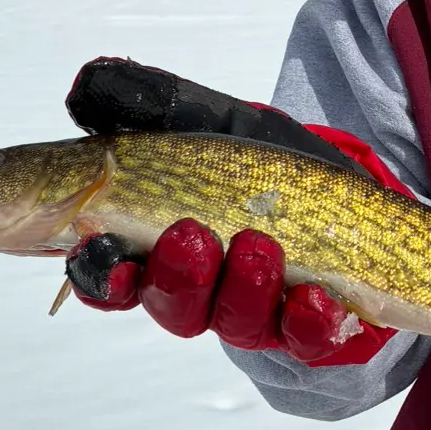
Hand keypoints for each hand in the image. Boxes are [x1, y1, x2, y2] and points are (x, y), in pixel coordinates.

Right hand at [62, 57, 405, 366]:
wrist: (344, 185)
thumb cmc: (259, 160)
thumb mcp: (209, 120)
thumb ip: (149, 103)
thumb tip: (86, 89)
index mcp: (159, 250)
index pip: (113, 276)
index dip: (102, 273)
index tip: (101, 249)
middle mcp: (202, 292)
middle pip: (174, 305)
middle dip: (179, 275)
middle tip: (191, 234)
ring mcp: (257, 313)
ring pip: (236, 324)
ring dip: (242, 287)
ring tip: (258, 244)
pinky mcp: (313, 328)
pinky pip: (307, 340)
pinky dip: (308, 322)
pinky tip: (314, 297)